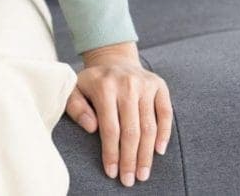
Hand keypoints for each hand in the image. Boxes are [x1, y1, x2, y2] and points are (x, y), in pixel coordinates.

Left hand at [66, 42, 171, 187]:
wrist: (114, 59)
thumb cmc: (92, 82)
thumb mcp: (74, 89)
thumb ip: (75, 107)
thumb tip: (91, 127)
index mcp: (104, 86)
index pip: (110, 128)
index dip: (111, 153)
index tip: (111, 173)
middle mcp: (127, 84)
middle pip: (131, 130)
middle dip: (130, 159)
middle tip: (129, 180)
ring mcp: (145, 84)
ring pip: (149, 126)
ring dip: (146, 154)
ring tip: (143, 173)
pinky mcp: (159, 85)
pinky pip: (165, 113)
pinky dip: (164, 134)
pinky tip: (159, 151)